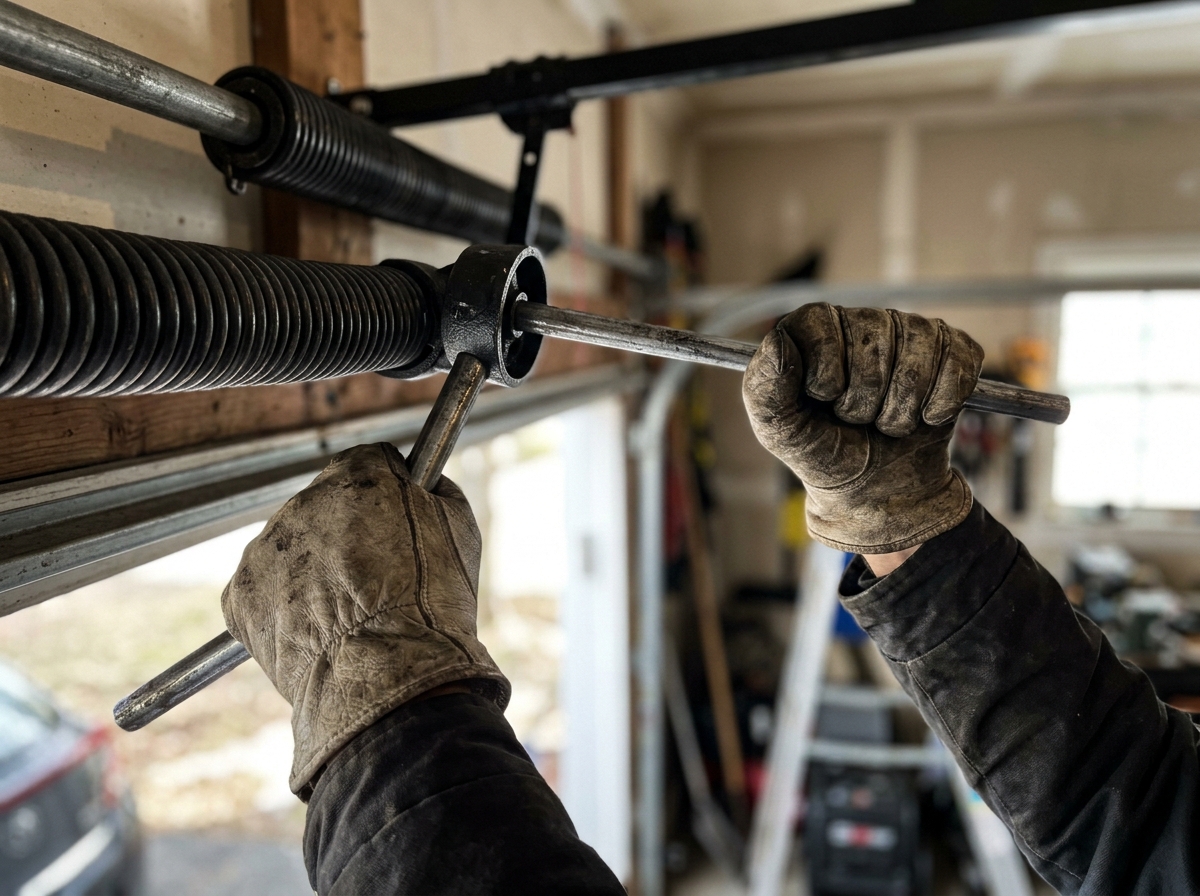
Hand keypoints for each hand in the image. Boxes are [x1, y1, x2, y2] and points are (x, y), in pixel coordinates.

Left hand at [222, 443, 508, 794]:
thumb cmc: (431, 603)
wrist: (388, 672)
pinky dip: (283, 609)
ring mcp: (265, 548)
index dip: (388, 494)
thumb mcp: (460, 527)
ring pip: (292, 550)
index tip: (396, 522)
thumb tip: (425, 484)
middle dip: (347, 535)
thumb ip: (436, 489)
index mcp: (359, 473)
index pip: (369, 463)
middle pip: (325, 507)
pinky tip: (319, 630)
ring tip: (350, 613)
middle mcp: (303, 499)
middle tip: (376, 577)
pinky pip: (261, 592)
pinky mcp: (239, 595)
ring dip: (313, 572)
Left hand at [742, 303, 982, 554]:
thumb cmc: (824, 454)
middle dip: (864, 400)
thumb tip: (776, 340)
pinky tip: (923, 418)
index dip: (827, 372)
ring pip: (919, 356)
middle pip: (875, 340)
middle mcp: (862, 321)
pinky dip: (940, 405)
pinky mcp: (952, 351)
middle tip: (856, 420)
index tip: (824, 400)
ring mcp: (911, 331)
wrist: (877, 491)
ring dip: (901, 410)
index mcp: (813, 329)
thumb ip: (766, 388)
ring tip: (885, 423)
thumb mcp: (781, 431)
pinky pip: (959, 362)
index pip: (822, 322)